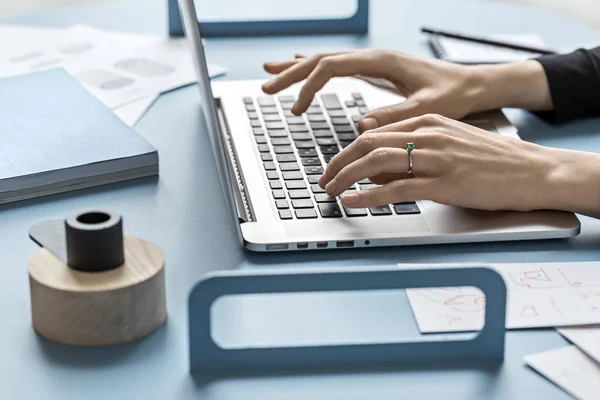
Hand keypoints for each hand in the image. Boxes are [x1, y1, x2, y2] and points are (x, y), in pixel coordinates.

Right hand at [262, 50, 552, 130]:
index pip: (331, 66)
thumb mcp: (427, 110)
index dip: (308, 85)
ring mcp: (373, 62)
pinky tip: (303, 66)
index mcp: (381, 62)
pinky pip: (338, 65)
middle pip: (321, 58)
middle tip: (266, 87)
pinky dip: (316, 67)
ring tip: (271, 73)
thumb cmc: (453, 95)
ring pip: (326, 58)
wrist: (472, 85)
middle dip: (291, 73)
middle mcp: (373, 57)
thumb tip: (361, 126)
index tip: (296, 108)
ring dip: (297, 67)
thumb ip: (394, 116)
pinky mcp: (375, 70)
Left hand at [318, 114, 562, 211]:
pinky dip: (369, 195)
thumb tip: (377, 170)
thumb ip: (414, 152)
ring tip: (331, 190)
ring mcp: (436, 158)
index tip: (335, 165)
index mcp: (429, 121)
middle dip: (339, 162)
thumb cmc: (493, 160)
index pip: (375, 131)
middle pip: (368, 143)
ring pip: (376, 161)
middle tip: (324, 179)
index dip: (348, 150)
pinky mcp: (444, 183)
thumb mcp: (450, 144)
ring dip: (346, 176)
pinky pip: (397, 188)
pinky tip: (353, 201)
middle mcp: (428, 134)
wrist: (533, 171)